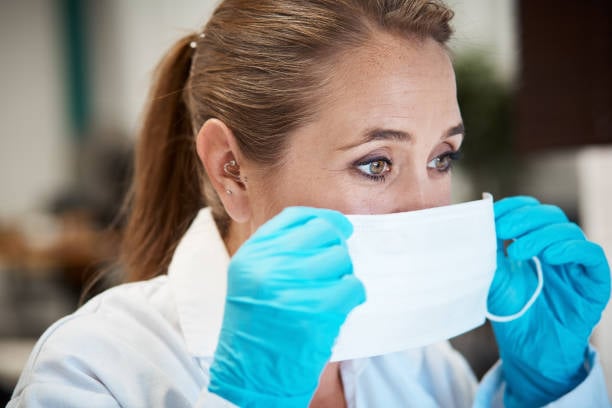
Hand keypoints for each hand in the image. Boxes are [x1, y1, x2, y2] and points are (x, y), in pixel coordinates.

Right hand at [208, 207, 365, 406]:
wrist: (250, 376)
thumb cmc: (257, 327)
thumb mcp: (253, 279)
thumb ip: (281, 252)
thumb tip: (328, 228)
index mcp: (253, 254)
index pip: (297, 217)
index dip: (325, 219)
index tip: (339, 227)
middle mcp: (269, 266)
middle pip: (324, 232)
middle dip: (336, 247)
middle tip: (335, 267)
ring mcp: (292, 286)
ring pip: (341, 258)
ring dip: (343, 274)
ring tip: (331, 293)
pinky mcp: (316, 311)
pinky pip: (352, 285)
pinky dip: (352, 295)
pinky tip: (338, 308)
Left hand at [488, 196, 610, 406]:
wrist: (528, 352)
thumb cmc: (511, 312)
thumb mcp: (492, 275)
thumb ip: (488, 248)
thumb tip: (477, 218)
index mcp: (533, 242)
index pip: (530, 210)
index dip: (513, 206)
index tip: (492, 211)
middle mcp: (557, 249)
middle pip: (550, 216)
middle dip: (525, 219)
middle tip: (503, 229)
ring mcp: (577, 265)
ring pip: (569, 231)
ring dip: (542, 235)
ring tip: (518, 252)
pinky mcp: (595, 284)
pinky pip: (593, 255)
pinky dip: (572, 249)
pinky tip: (551, 257)